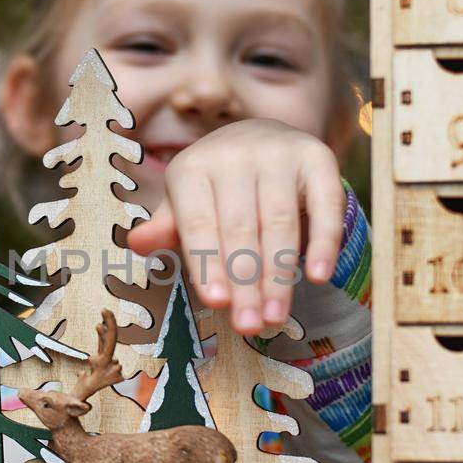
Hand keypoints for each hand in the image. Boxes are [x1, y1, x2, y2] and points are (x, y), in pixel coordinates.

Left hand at [127, 119, 343, 335]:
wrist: (265, 136)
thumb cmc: (218, 187)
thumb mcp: (186, 204)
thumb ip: (168, 229)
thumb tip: (136, 245)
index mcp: (192, 168)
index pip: (198, 223)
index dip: (208, 264)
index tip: (216, 303)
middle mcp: (235, 155)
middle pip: (240, 229)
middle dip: (244, 283)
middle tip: (249, 326)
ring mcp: (279, 154)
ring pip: (279, 223)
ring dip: (279, 275)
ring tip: (276, 317)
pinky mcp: (319, 158)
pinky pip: (326, 205)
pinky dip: (323, 242)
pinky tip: (319, 275)